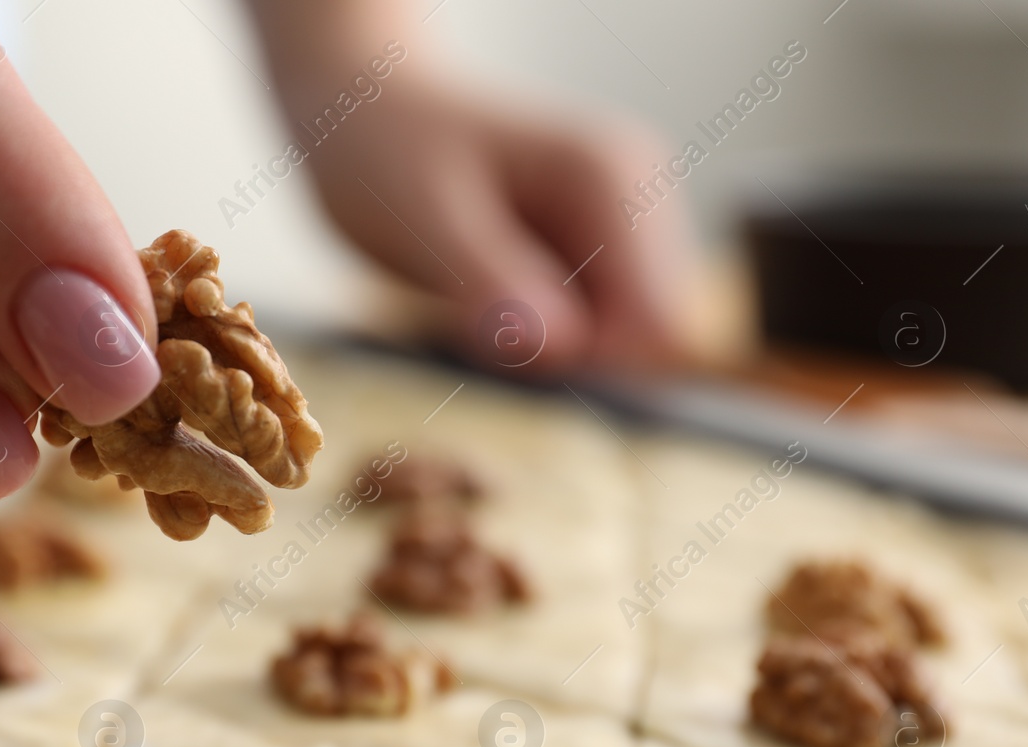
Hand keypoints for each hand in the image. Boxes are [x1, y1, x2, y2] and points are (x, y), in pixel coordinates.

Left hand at [300, 76, 693, 374]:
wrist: (369, 107)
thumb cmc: (387, 148)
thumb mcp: (422, 219)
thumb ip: (490, 281)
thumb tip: (562, 346)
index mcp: (613, 180)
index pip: (657, 325)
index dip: (585, 358)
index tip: (506, 334)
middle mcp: (638, 198)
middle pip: (643, 340)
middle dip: (563, 350)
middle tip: (475, 302)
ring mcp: (623, 226)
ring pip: (616, 341)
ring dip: (545, 342)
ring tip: (475, 286)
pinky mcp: (597, 251)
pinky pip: (588, 330)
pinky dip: (534, 331)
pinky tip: (486, 286)